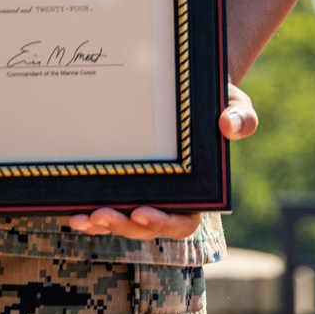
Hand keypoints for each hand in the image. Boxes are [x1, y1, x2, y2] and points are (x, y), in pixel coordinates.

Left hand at [68, 81, 257, 238]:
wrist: (188, 86)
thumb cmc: (216, 99)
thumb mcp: (235, 103)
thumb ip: (241, 117)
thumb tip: (228, 125)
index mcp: (197, 192)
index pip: (184, 221)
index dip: (164, 222)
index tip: (143, 212)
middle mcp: (168, 199)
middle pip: (145, 226)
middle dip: (123, 226)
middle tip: (101, 214)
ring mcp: (142, 191)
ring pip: (122, 220)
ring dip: (101, 223)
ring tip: (82, 217)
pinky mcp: (122, 180)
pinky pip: (106, 200)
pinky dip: (91, 208)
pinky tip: (73, 208)